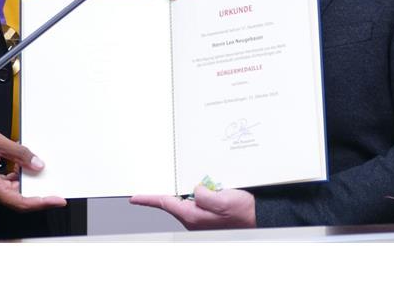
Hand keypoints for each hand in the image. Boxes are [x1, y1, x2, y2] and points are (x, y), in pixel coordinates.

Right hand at [0, 128, 66, 211]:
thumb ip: (19, 153)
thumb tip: (37, 164)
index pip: (21, 202)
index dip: (42, 202)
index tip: (57, 200)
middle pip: (19, 198)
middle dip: (36, 190)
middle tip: (51, 182)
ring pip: (13, 192)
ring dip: (24, 181)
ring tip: (30, 165)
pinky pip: (6, 186)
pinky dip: (15, 177)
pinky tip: (18, 165)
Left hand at [130, 186, 255, 229]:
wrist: (259, 215)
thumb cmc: (243, 212)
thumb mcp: (223, 201)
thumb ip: (204, 195)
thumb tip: (194, 189)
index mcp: (193, 215)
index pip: (165, 203)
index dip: (149, 199)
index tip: (134, 198)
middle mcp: (194, 216)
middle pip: (175, 198)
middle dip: (175, 186)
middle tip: (178, 176)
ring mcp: (201, 214)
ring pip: (188, 195)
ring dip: (193, 186)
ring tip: (209, 183)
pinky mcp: (208, 209)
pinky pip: (199, 196)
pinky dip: (202, 188)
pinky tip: (213, 184)